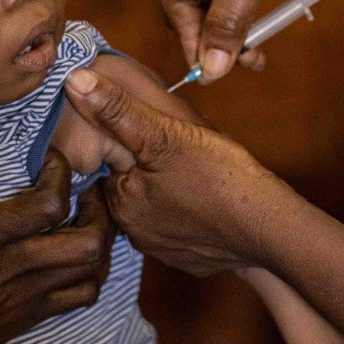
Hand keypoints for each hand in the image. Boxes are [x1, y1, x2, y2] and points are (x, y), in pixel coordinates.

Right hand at [0, 136, 114, 343]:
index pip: (51, 203)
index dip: (61, 174)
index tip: (51, 160)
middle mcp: (16, 267)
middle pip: (89, 240)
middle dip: (99, 209)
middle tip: (87, 191)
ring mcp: (27, 296)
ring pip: (91, 269)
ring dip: (100, 240)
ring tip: (89, 220)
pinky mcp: (30, 317)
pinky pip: (80, 297)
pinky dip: (91, 275)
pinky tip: (75, 259)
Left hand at [65, 67, 295, 275]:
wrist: (270, 229)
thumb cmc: (219, 177)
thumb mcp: (166, 133)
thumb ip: (118, 110)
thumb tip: (74, 82)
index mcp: (121, 204)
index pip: (109, 167)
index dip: (131, 145)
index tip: (157, 136)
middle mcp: (135, 235)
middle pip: (131, 189)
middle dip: (150, 169)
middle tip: (182, 152)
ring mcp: (164, 251)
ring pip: (155, 209)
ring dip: (169, 192)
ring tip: (197, 174)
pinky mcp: (191, 261)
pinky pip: (181, 231)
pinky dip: (191, 216)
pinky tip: (209, 201)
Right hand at [163, 0, 343, 81]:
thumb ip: (229, 19)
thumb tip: (209, 67)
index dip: (188, 33)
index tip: (204, 68)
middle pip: (189, 9)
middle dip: (209, 40)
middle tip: (228, 68)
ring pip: (209, 18)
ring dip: (227, 44)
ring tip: (252, 59)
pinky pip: (230, 18)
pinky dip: (242, 38)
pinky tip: (256, 52)